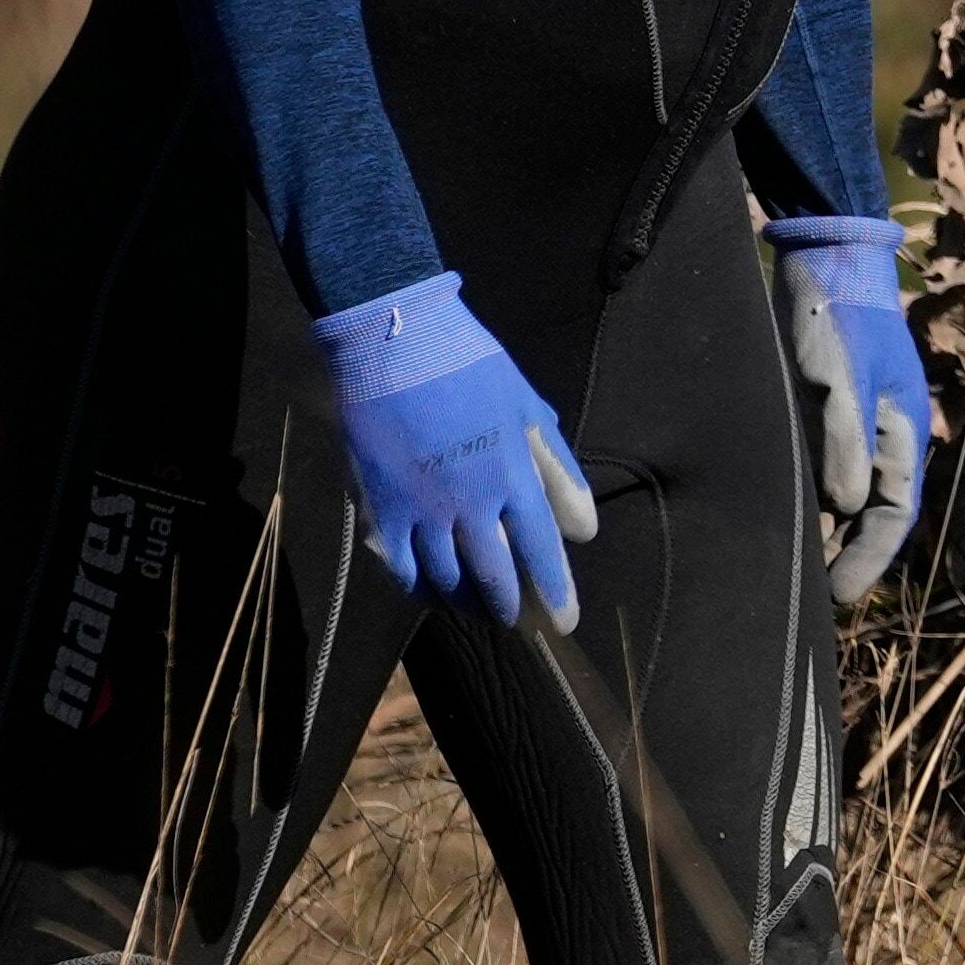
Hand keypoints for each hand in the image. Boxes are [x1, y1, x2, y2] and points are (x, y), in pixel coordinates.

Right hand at [308, 274, 596, 628]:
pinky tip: (428, 589)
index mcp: (511, 475)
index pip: (541, 549)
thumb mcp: (526, 406)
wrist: (392, 342)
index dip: (555, 590)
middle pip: (493, 575)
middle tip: (517, 622)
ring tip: (477, 607)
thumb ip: (557, 468)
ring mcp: (422, 511)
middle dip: (508, 606)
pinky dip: (418, 586)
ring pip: (447, 578)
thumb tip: (583, 528)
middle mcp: (469, 504)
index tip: (565, 621)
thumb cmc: (467, 365)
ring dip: (465, 600)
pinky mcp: (381, 509)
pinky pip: (401, 567)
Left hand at [760, 213, 938, 599]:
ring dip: (820, 528)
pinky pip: (818, 469)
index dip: (870, 558)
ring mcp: (851, 425)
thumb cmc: (840, 313)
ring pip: (839, 494)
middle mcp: (880, 436)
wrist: (823, 255)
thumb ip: (845, 440)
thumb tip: (846, 504)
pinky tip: (773, 514)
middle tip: (808, 595)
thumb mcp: (844, 375)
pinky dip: (803, 497)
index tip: (839, 595)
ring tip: (787, 566)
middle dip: (843, 553)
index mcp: (902, 431)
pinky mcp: (821, 412)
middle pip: (868, 512)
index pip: (895, 512)